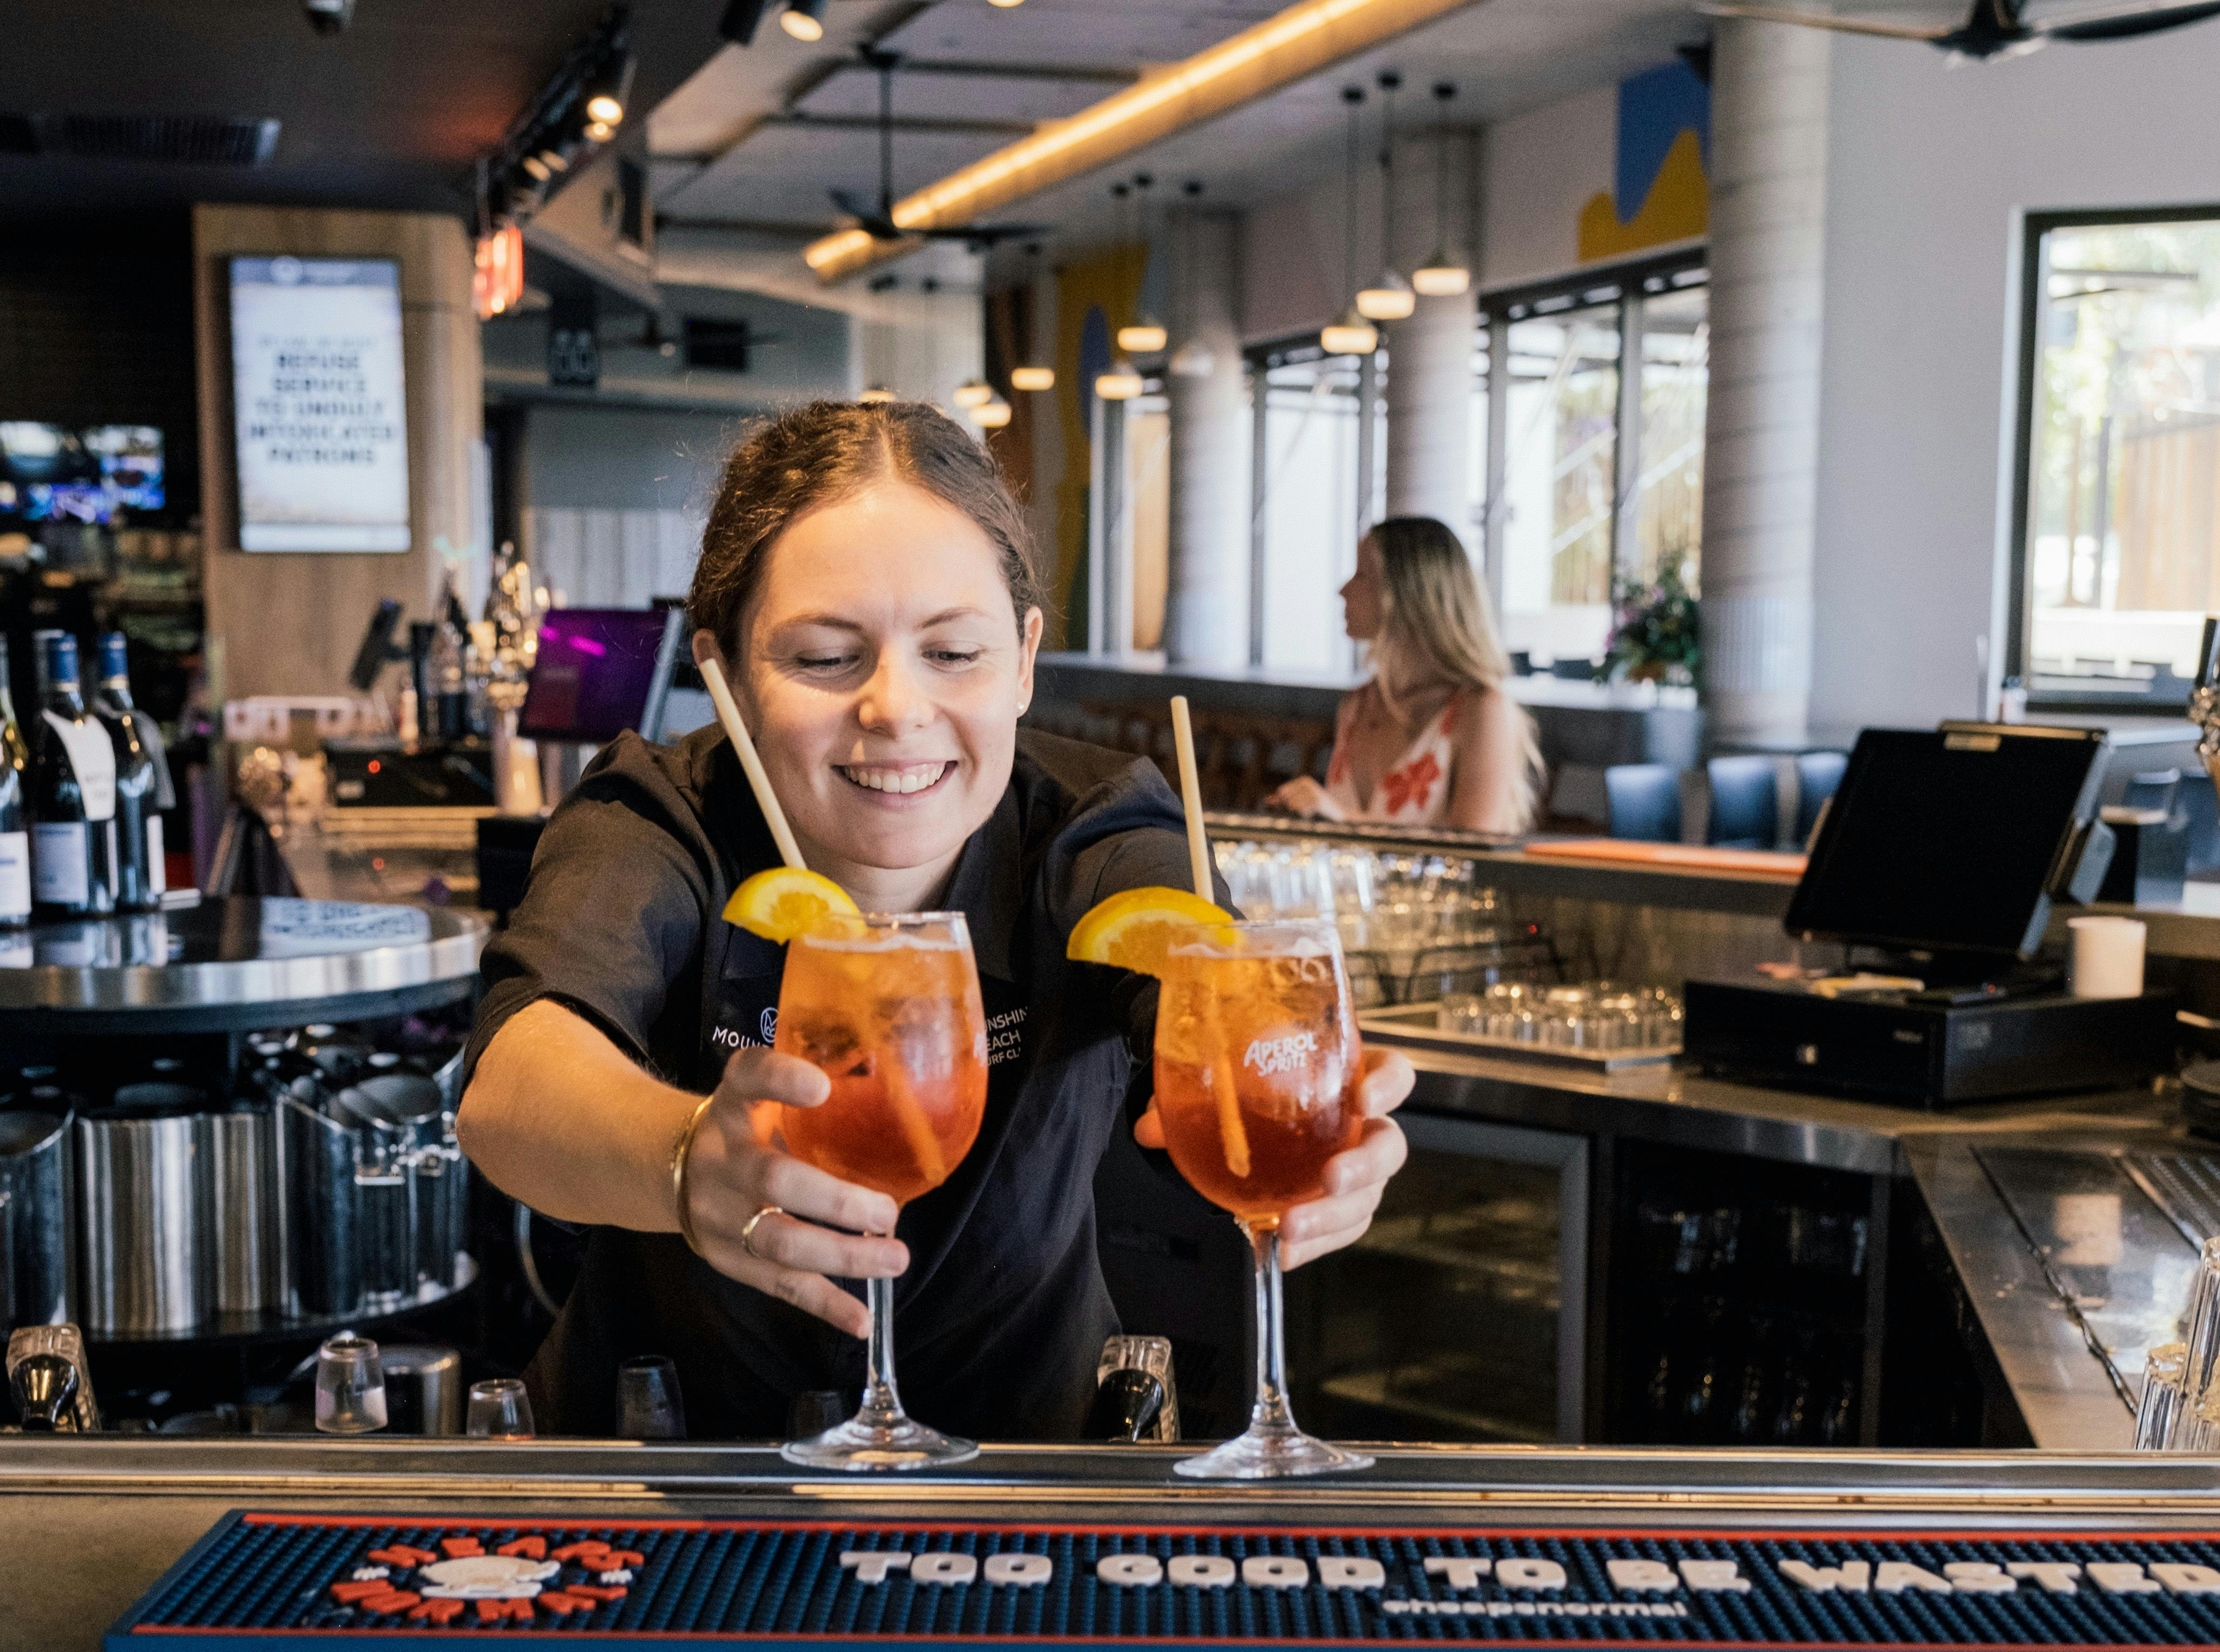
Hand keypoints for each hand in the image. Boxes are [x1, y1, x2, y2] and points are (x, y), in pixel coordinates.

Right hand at [679, 1046, 907, 1337]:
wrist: (671, 1168)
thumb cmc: (744, 1126)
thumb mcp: (759, 1092)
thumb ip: (804, 1087)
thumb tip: (895, 1090)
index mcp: (734, 1103)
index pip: (750, 1077)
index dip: (783, 1081)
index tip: (821, 1089)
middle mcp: (721, 1158)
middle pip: (774, 1181)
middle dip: (837, 1202)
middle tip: (889, 1212)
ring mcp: (722, 1216)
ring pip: (781, 1243)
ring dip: (844, 1256)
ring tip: (895, 1259)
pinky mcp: (730, 1260)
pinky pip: (779, 1286)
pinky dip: (824, 1305)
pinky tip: (861, 1321)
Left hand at [1133, 1046, 1412, 1268]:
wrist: (1242, 1108)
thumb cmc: (1250, 1078)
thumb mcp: (1224, 1074)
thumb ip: (1190, 1091)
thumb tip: (1150, 1127)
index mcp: (1348, 1074)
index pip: (1394, 1072)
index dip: (1389, 1085)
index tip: (1364, 1099)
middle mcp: (1360, 1125)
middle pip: (1389, 1147)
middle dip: (1365, 1167)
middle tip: (1331, 1179)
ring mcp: (1352, 1169)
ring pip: (1366, 1198)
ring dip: (1332, 1217)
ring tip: (1291, 1228)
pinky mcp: (1334, 1206)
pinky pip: (1338, 1231)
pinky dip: (1312, 1244)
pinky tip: (1281, 1252)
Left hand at [1264, 775, 1344, 819]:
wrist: (1337, 810)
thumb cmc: (1315, 805)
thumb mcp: (1298, 800)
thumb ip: (1282, 799)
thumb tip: (1266, 800)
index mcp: (1303, 780)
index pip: (1282, 791)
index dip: (1281, 800)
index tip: (1291, 805)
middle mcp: (1308, 783)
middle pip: (1286, 798)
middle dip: (1290, 806)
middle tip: (1303, 807)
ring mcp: (1313, 791)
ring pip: (1293, 805)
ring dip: (1299, 810)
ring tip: (1310, 808)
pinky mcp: (1318, 800)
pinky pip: (1302, 810)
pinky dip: (1306, 813)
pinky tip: (1314, 811)